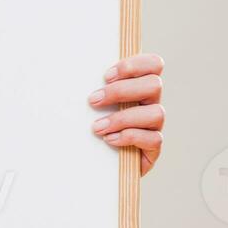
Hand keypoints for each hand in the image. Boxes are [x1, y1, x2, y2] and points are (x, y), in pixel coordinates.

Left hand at [88, 53, 165, 175]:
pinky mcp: (153, 148)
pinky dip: (129, 137)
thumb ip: (92, 88)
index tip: (106, 76)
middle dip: (121, 91)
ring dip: (123, 118)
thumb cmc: (89, 125)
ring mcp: (155, 126)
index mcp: (139, 86)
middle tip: (93, 101)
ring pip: (157, 113)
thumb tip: (70, 75)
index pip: (154, 64)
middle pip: (155, 84)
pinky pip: (154, 139)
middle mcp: (151, 103)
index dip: (134, 65)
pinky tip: (110, 140)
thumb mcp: (90, 104)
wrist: (95, 163)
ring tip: (97, 127)